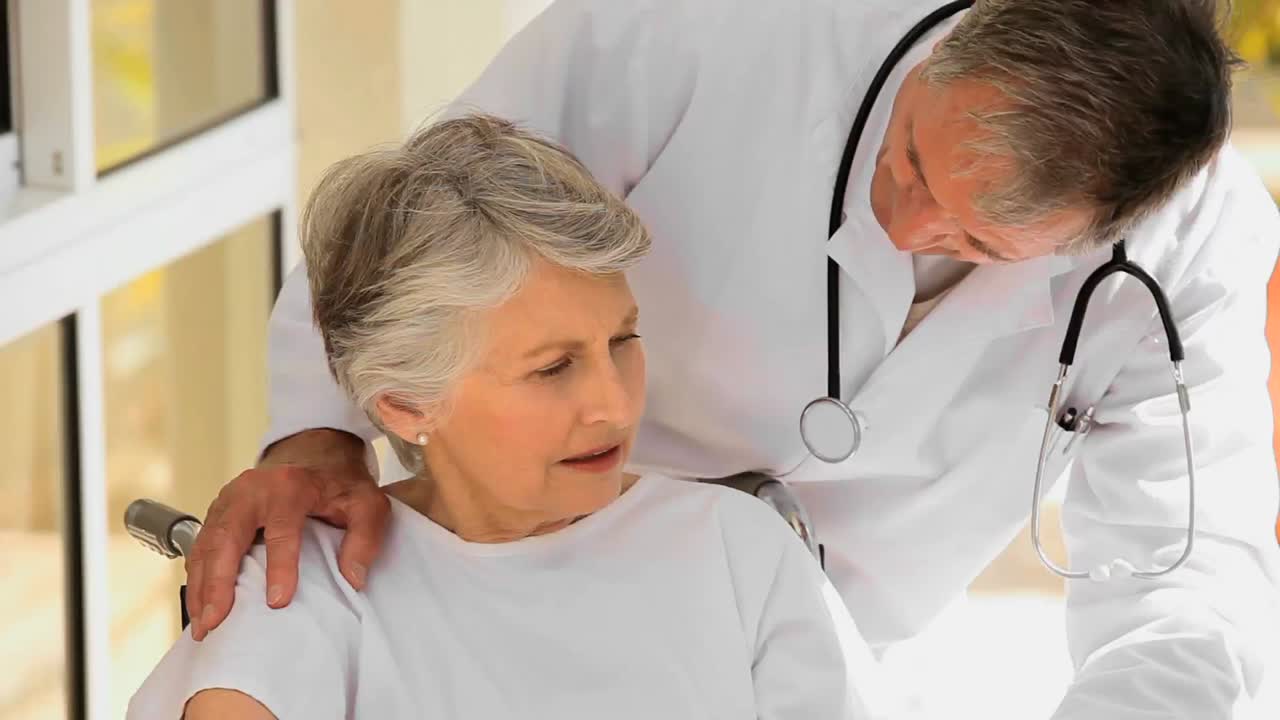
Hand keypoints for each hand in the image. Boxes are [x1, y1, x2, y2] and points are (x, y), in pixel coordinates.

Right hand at [184, 430, 388, 640]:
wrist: (315, 455)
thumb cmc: (339, 484)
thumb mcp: (367, 503)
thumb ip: (366, 537)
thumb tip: (353, 579)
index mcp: (290, 486)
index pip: (282, 529)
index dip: (280, 567)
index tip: (277, 603)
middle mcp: (251, 490)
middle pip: (228, 536)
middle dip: (219, 582)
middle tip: (216, 622)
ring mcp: (229, 500)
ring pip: (207, 544)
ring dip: (201, 586)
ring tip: (203, 626)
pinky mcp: (218, 511)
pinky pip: (201, 546)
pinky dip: (198, 577)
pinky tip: (199, 606)